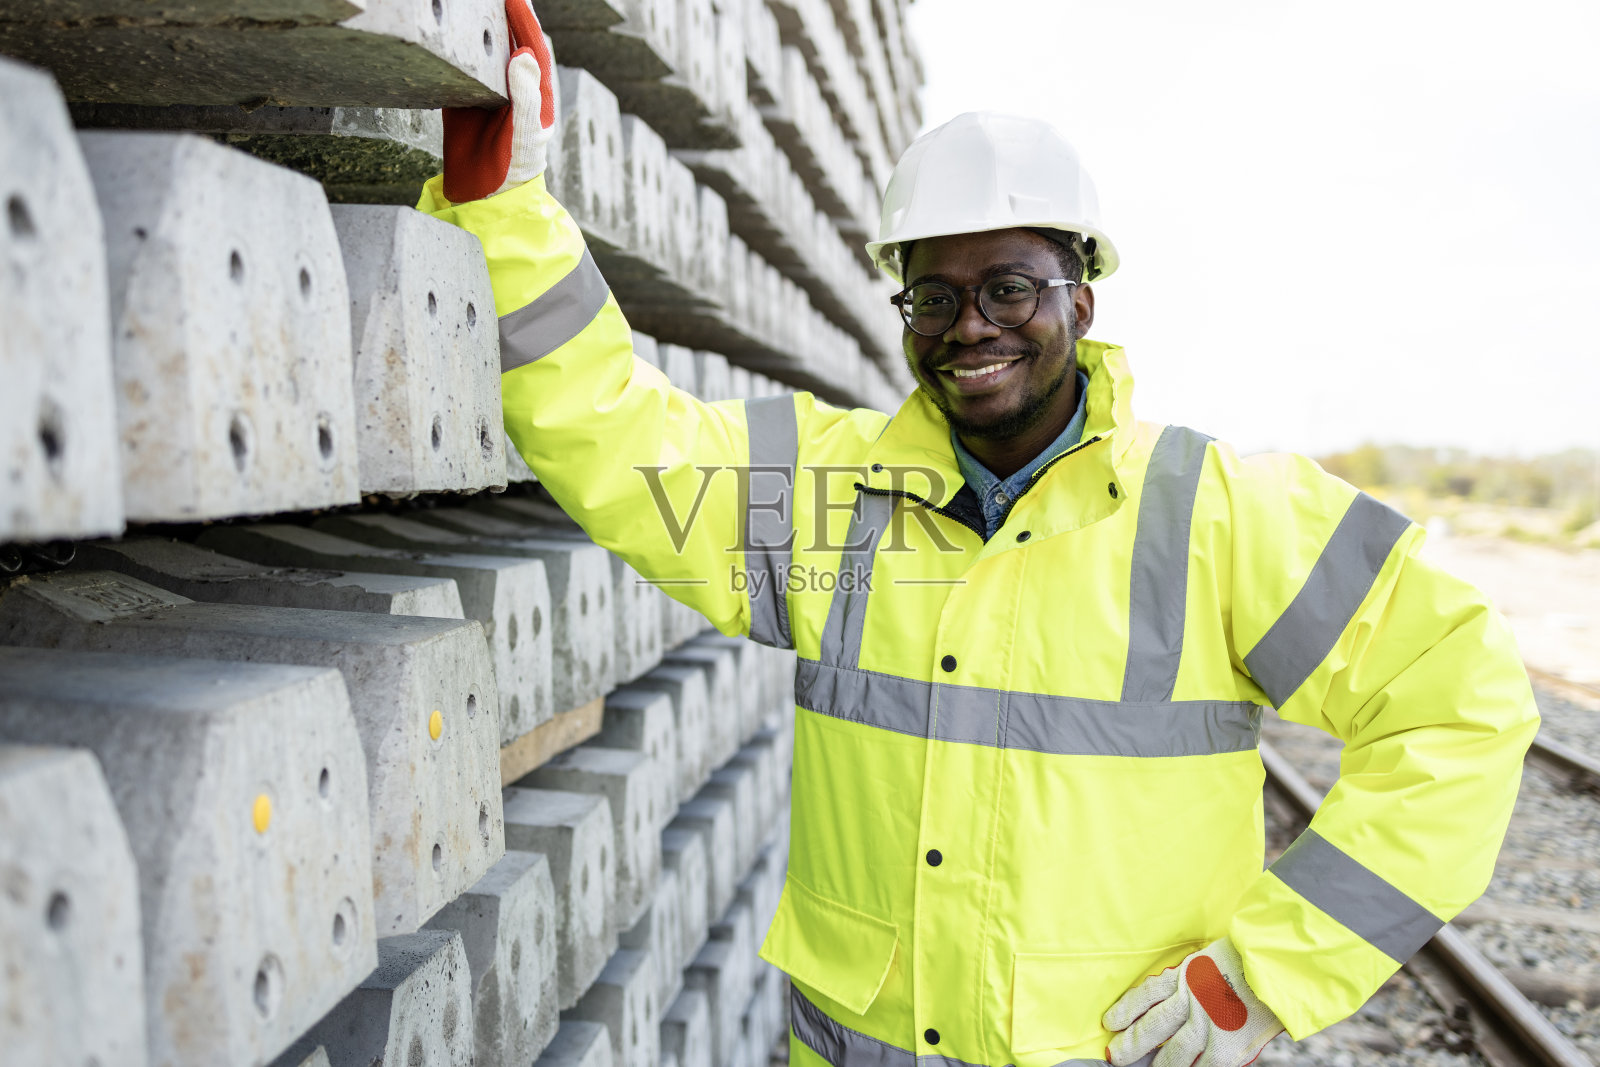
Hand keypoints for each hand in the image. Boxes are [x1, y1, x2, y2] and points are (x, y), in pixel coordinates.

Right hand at [442, 0, 555, 202]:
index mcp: (534, 94)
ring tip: (467, 4)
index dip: (524, 19)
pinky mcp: (462, 103)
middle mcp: (512, 89)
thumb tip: (524, 53)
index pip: (531, 47)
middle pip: (507, 43)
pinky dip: (451, 52)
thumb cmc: (514, 170)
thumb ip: (524, 96)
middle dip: (501, 15)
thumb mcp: (523, 133)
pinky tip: (444, 34)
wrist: (485, 199)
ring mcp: (486, 94)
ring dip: (475, 30)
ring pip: (481, 54)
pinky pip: (457, 71)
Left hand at [1102, 937, 1283, 1066]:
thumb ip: (1192, 978)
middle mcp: (1191, 1000)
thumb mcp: (1211, 959)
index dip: (1126, 1010)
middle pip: (1152, 1027)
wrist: (1280, 966)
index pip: (1146, 995)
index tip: (1110, 1022)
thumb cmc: (1249, 959)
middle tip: (1116, 1055)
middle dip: (1131, 1044)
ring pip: (1173, 1052)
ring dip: (1158, 1065)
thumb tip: (1173, 998)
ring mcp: (1209, 1025)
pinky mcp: (1227, 1046)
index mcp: (1186, 975)